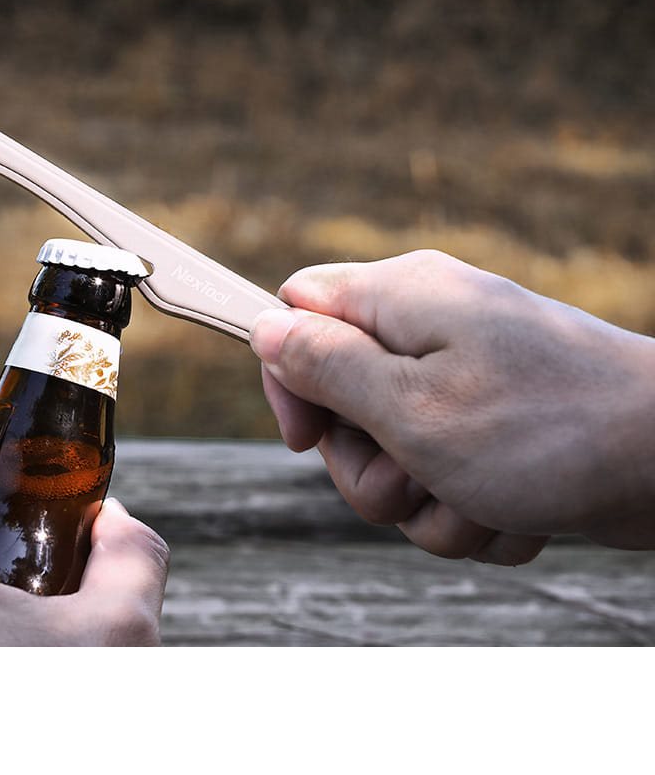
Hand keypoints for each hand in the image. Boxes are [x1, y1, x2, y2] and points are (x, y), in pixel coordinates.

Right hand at [250, 250, 654, 563]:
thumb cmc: (547, 429)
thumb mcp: (411, 406)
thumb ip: (325, 366)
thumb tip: (264, 328)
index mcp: (399, 299)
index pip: (295, 311)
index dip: (286, 377)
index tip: (308, 438)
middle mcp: (427, 330)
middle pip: (338, 402)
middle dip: (368, 466)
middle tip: (420, 475)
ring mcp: (463, 380)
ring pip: (390, 457)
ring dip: (426, 502)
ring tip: (483, 498)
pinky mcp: (494, 426)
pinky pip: (442, 481)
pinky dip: (470, 511)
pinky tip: (516, 511)